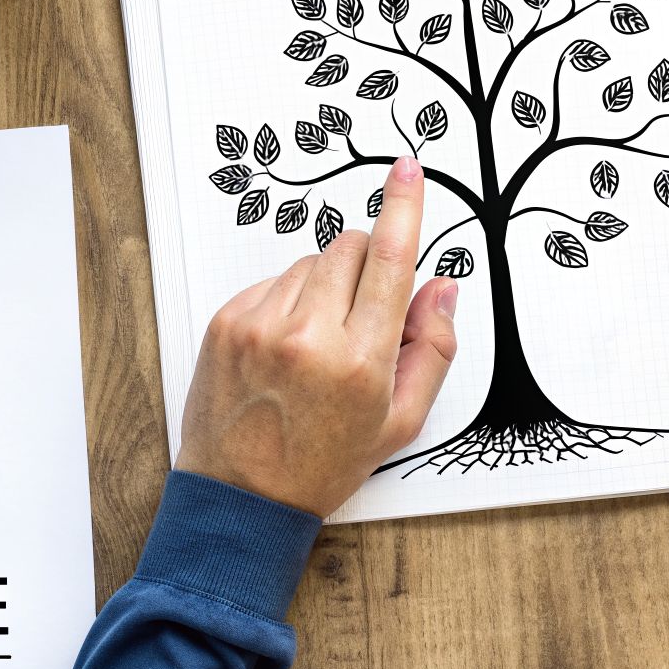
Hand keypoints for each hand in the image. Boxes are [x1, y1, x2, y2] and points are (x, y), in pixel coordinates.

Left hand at [175, 157, 459, 517]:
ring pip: (310, 264)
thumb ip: (432, 350)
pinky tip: (285, 349)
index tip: (407, 170)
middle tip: (362, 317)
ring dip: (324, 289)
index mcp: (360, 362)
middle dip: (366, 268)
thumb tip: (442, 287)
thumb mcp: (399, 423)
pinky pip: (271, 281)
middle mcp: (308, 336)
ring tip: (317, 346)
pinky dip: (286, 302)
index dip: (404, 207)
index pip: (390, 260)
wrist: (241, 498)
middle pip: (349, 249)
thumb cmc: (323, 465)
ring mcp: (260, 325)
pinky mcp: (226, 322)